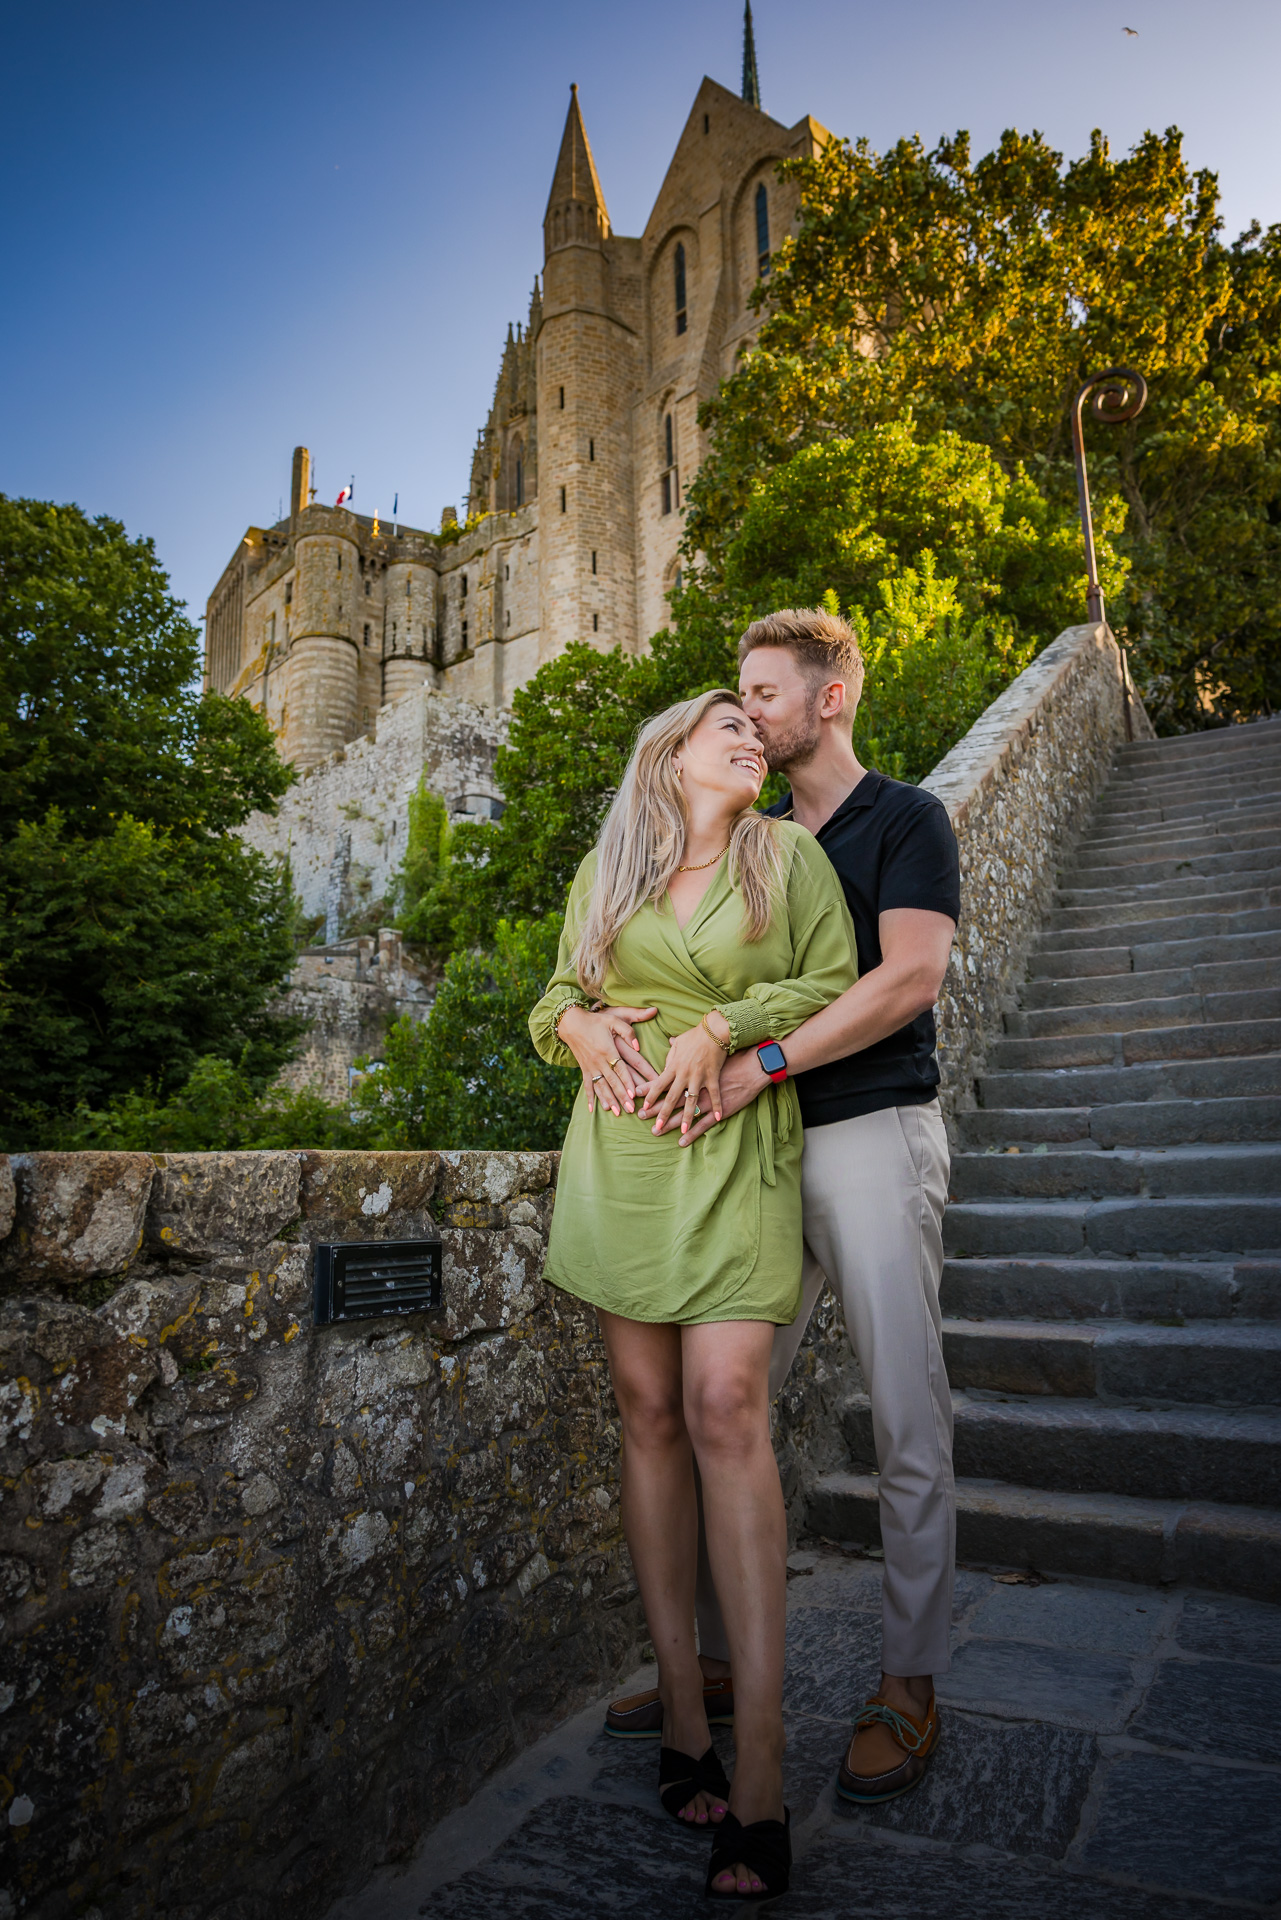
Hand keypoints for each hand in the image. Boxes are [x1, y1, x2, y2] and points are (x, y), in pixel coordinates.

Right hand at [557, 1004, 657, 1115]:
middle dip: (621, 1096)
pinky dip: (590, 1098)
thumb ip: (628, 1031)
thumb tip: (638, 1046)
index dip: (627, 1081)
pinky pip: (587, 1086)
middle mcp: (598, 1061)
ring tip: (617, 1112)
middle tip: (630, 1109)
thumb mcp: (614, 1020)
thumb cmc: (596, 1020)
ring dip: (609, 1100)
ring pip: (601, 1087)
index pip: (620, 1069)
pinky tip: (592, 1109)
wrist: (571, 1023)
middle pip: (612, 1081)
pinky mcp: (584, 1069)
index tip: (633, 1094)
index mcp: (608, 1049)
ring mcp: (590, 1066)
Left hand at [642, 1011, 731, 1136]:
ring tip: (682, 1132)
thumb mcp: (678, 1042)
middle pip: (671, 1098)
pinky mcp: (713, 1077)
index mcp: (674, 1065)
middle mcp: (684, 1074)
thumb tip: (665, 1062)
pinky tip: (717, 1118)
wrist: (716, 1030)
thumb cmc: (696, 1035)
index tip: (643, 1108)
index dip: (650, 1097)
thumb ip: (670, 1055)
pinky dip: (716, 1106)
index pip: (658, 1084)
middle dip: (662, 1114)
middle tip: (656, 1128)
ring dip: (686, 1118)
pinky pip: (714, 1095)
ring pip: (690, 1101)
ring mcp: (699, 1077)